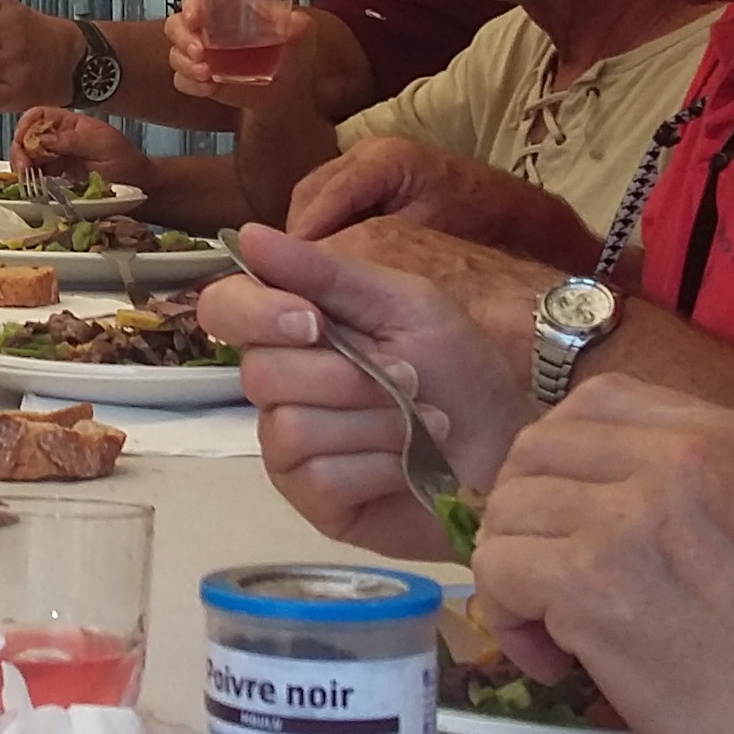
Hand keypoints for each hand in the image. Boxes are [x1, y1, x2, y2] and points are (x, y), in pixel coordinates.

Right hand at [11, 107, 146, 185]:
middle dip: (20, 152)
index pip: (38, 116)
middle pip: (26, 139)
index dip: (26, 127)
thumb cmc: (126, 163)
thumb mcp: (102, 145)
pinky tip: (32, 190)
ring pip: (26, 160)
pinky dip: (29, 184)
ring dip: (22, 170)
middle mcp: (58, 141)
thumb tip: (39, 139)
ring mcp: (56, 162)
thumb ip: (71, 140)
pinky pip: (34, 179)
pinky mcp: (55, 182)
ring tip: (27, 183)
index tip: (25, 144)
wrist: (139, 190)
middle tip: (23, 170)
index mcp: (69, 125)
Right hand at [164, 0, 309, 105]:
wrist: (286, 91)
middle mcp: (206, 29)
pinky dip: (191, 85)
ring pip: (175, 54)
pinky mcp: (197, 78)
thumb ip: (300, 26)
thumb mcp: (301, 37)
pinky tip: (208, 89)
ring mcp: (199, 55)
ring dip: (186, 65)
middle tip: (200, 54)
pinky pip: (181, 80)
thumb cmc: (289, 55)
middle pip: (176, 25)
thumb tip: (298, 22)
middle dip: (183, 39)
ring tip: (208, 76)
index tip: (194, 19)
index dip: (191, 6)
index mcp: (226, 8)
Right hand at [197, 223, 537, 558]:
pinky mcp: (314, 500)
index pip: (224, 309)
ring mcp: (290, 449)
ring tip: (424, 423)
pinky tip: (409, 464)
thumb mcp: (405, 304)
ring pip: (293, 428)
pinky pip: (321, 477)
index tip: (312, 322)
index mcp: (292, 331)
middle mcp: (278, 389)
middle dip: (346, 377)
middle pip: (260, 375)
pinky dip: (379, 465)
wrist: (509, 448)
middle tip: (410, 379)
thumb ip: (327, 272)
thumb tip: (247, 234)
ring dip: (375, 423)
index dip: (254, 313)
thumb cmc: (460, 371)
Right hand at [292, 137, 602, 269]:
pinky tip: (326, 268)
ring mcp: (365, 163)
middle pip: (310, 196)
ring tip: (306, 279)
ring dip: (309, 239)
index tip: (288, 278)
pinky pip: (330, 206)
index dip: (303, 240)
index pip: (324, 197)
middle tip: (293, 284)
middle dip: (300, 240)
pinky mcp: (367, 180)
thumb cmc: (483, 228)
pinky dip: (325, 235)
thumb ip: (371, 250)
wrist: (518, 218)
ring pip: (314, 201)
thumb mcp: (427, 242)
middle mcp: (368, 152)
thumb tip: (322, 269)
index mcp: (386, 158)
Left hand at [473, 375, 733, 733]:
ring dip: (513, 571)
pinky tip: (553, 658)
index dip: (561, 461)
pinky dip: (506, 618)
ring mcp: (632, 515)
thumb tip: (574, 483)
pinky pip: (498, 569)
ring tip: (554, 630)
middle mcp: (679, 456)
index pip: (594, 403)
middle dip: (524, 513)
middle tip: (546, 576)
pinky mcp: (593, 579)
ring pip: (507, 510)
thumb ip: (682, 478)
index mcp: (725, 433)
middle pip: (536, 449)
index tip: (570, 519)